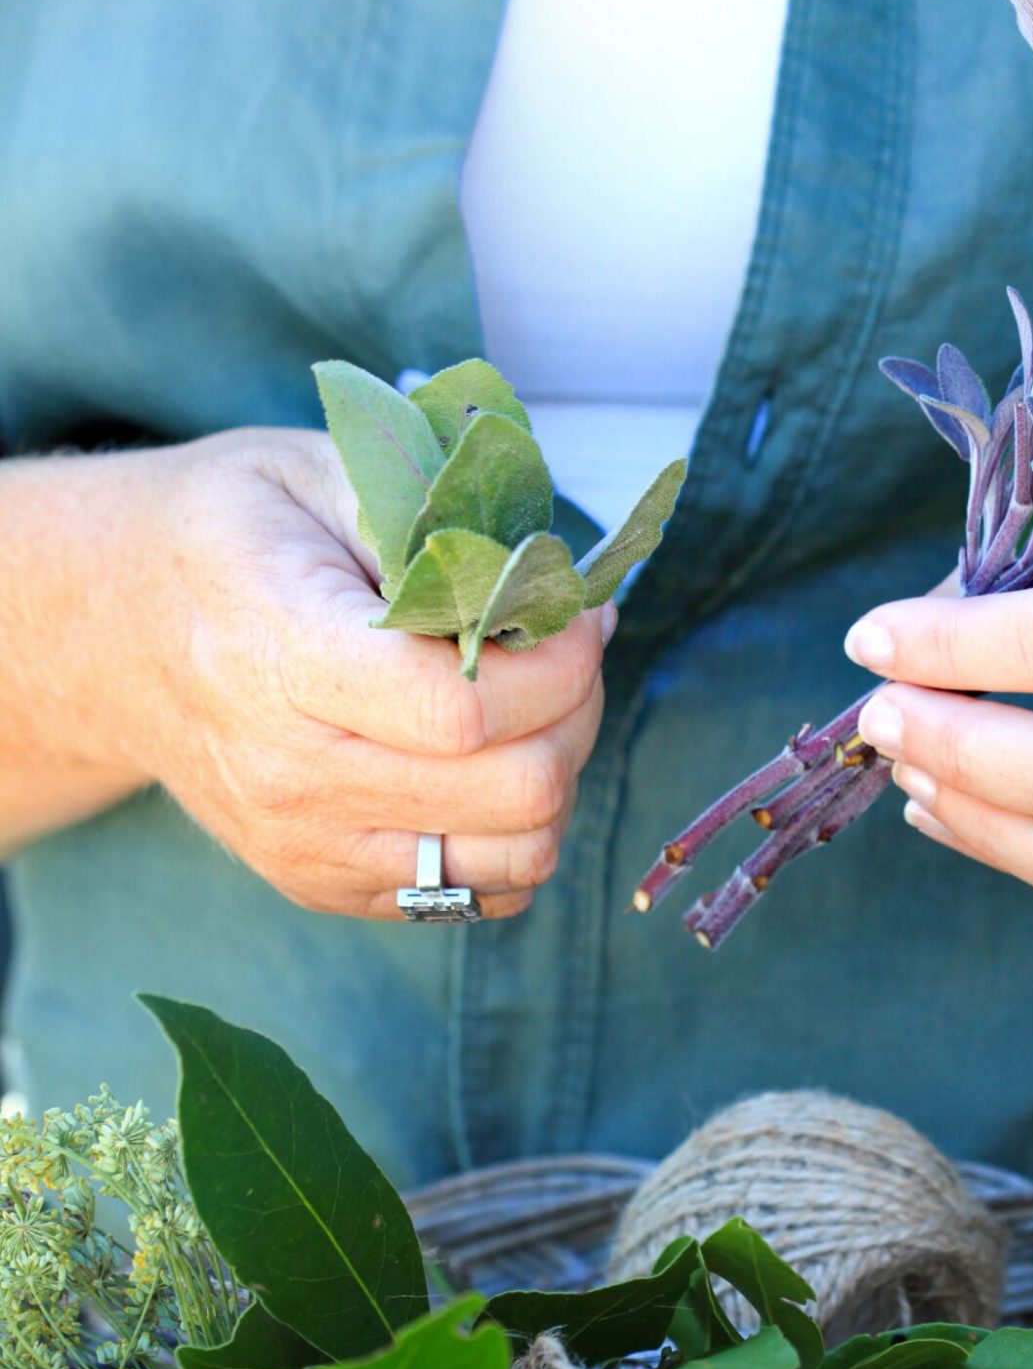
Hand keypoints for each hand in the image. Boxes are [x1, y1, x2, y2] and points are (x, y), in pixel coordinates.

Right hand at [105, 429, 606, 917]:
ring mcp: (304, 841)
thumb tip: (548, 588)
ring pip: (514, 857)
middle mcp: (289, 770)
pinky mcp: (321, 883)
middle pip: (513, 791)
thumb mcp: (322, 474)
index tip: (581, 617)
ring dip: (559, 778)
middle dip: (576, 714)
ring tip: (537, 711)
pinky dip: (515, 832)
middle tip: (570, 658)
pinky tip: (492, 761)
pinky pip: (476, 894)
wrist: (115, 632)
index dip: (559, 667)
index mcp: (285, 654)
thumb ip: (439, 525)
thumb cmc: (233, 537)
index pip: (465, 709)